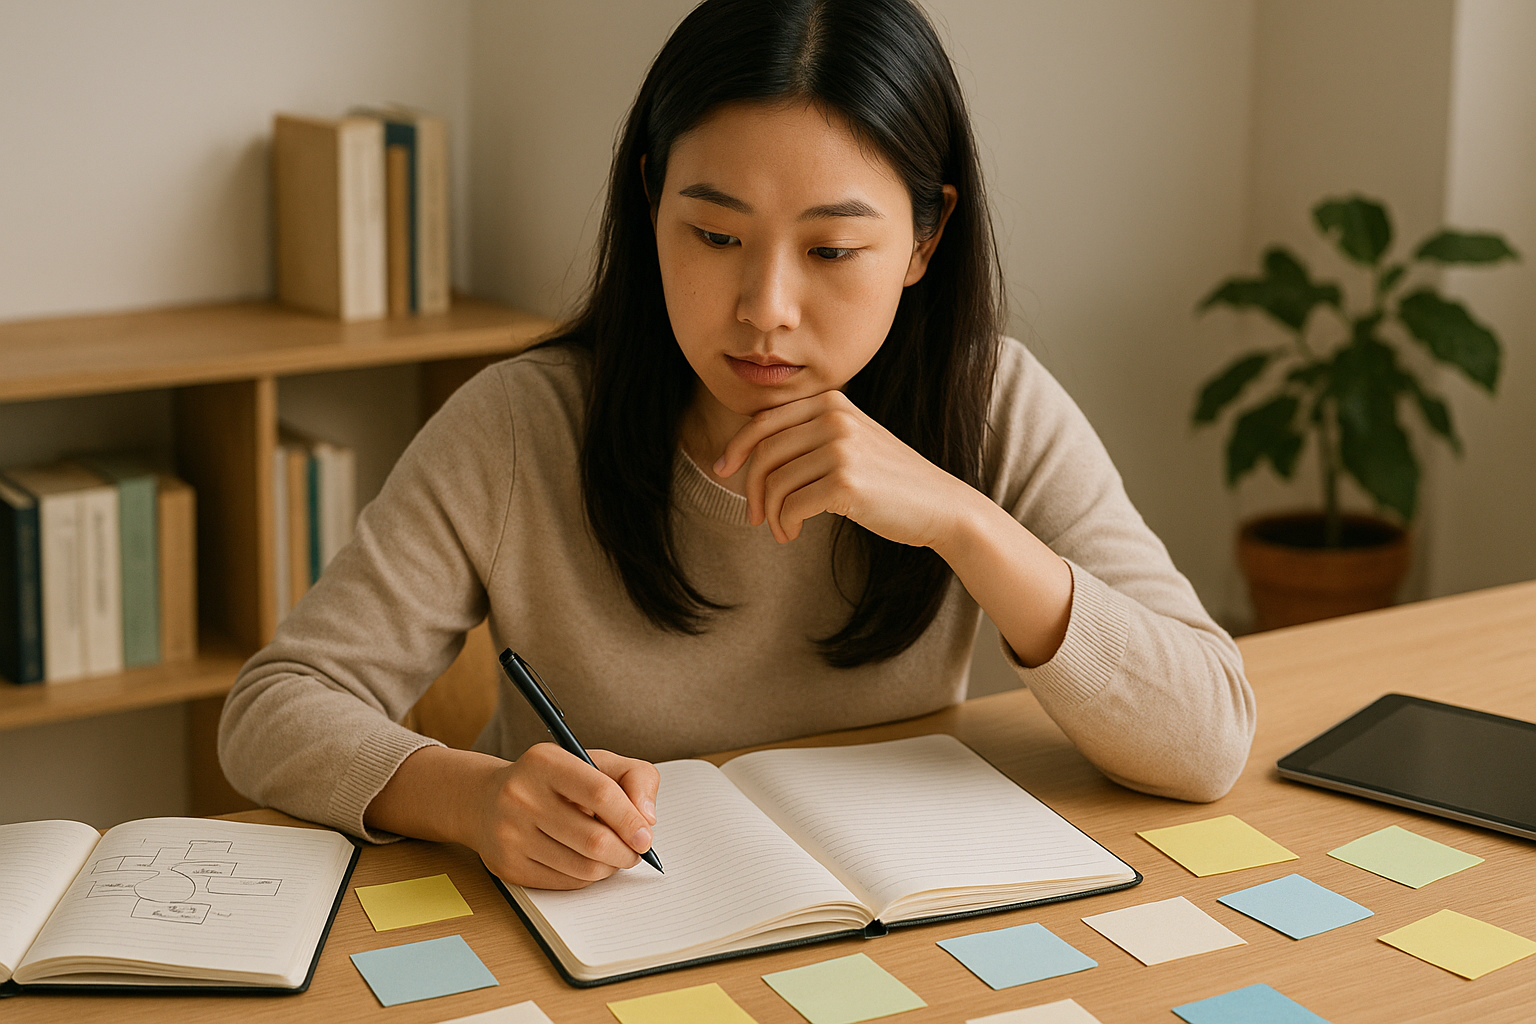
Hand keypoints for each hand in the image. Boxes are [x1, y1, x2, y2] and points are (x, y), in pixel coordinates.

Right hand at [471, 744, 659, 889]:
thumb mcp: (594, 762)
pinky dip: (586, 877)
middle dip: (626, 852)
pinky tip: (586, 862)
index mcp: (545, 762)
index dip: (630, 819)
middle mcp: (520, 796)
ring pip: (583, 868)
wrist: (486, 800)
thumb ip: (635, 777)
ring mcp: (510, 834)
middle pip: (594, 839)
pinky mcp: (508, 866)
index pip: (600, 793)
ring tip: (613, 855)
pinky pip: (565, 883)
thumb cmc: (553, 781)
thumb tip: (647, 819)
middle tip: (635, 851)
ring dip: (610, 867)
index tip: (645, 836)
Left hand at [714, 390, 967, 547]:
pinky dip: (785, 524)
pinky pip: (791, 505)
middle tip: (755, 517)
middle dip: (752, 489)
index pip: (764, 421)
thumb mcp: (850, 442)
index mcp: (830, 402)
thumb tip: (749, 455)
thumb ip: (809, 436)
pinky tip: (793, 534)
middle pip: (764, 453)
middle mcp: (833, 417)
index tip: (724, 470)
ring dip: (770, 514)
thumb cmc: (889, 481)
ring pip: (775, 482)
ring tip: (781, 530)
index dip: (737, 447)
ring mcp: (840, 448)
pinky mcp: (844, 482)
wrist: (940, 505)